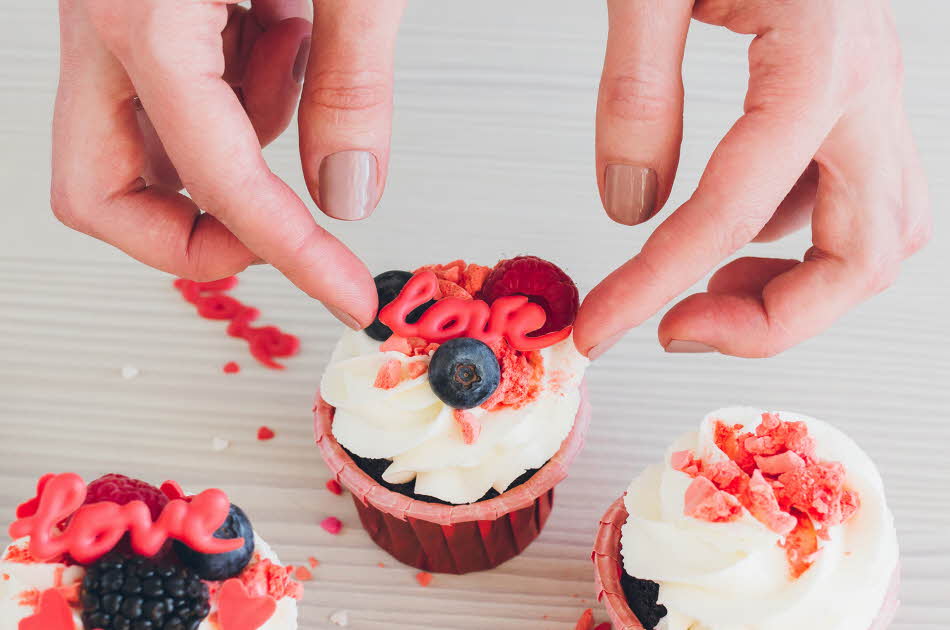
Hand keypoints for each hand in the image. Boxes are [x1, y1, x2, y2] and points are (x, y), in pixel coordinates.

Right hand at [52, 0, 404, 327]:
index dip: (293, 255)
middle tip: (275, 234)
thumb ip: (350, 81)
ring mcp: (111, 14)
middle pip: (102, 192)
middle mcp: (104, 18)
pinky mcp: (139, 6)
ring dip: (236, 137)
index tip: (343, 292)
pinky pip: (171, 90)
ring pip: (141, 144)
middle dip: (196, 237)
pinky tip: (281, 25)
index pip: (216, 180)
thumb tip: (346, 190)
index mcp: (144, 10)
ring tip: (296, 52)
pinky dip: (238, 86)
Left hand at [575, 0, 930, 358]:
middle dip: (770, 318)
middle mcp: (867, 83)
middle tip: (677, 328)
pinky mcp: (849, 93)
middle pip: (862, 257)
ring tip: (703, 287)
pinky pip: (845, 195)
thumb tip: (627, 204)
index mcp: (820, 57)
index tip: (604, 327)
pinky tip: (729, 225)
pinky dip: (790, 233)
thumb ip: (636, 87)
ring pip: (874, 235)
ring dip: (794, 284)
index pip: (729, 213)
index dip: (657, 286)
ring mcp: (870, 91)